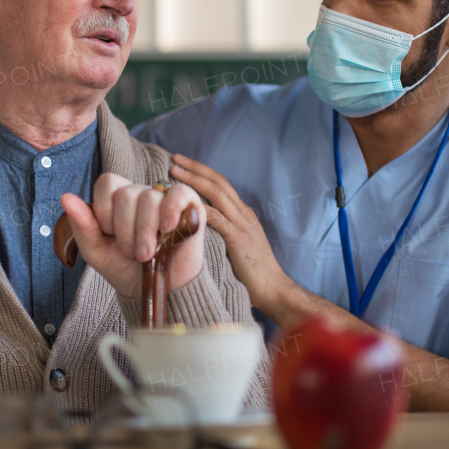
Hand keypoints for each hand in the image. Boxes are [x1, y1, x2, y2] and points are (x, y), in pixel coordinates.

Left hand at [59, 174, 205, 297]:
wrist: (157, 292)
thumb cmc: (127, 269)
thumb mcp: (96, 251)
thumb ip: (82, 225)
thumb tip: (65, 197)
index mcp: (119, 200)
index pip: (107, 182)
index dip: (105, 210)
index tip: (110, 234)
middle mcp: (143, 195)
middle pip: (127, 193)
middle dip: (125, 230)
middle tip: (130, 252)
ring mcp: (167, 200)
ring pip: (150, 198)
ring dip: (145, 233)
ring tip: (147, 255)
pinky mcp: (191, 207)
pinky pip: (179, 193)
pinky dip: (171, 209)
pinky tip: (167, 228)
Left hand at [169, 153, 290, 311]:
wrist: (274, 290)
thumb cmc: (252, 275)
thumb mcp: (237, 246)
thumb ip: (223, 233)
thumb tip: (198, 227)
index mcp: (243, 214)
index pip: (222, 184)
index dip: (202, 172)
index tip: (183, 164)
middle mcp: (244, 214)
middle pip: (219, 182)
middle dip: (196, 168)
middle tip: (174, 158)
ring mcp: (243, 225)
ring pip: (217, 193)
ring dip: (194, 180)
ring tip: (174, 172)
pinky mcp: (238, 239)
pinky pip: (217, 218)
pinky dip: (199, 208)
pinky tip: (183, 202)